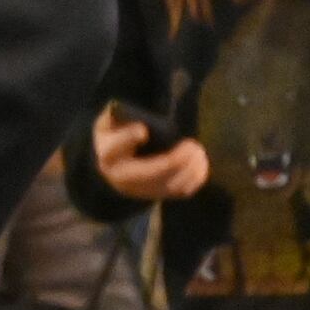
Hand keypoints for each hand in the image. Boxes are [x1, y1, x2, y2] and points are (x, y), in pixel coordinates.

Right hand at [90, 104, 212, 201]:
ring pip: (170, 185)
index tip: (143, 131)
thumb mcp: (110, 123)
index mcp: (108, 154)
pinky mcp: (158, 195)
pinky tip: (200, 161)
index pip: (114, 149)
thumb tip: (138, 114)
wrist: (114, 166)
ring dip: (190, 168)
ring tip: (197, 150)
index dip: (128, 139)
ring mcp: (141, 190)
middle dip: (174, 160)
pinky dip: (195, 177)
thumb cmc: (116, 137)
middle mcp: (122, 178)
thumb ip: (119, 115)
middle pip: (150, 173)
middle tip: (191, 144)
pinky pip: (181, 191)